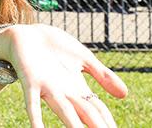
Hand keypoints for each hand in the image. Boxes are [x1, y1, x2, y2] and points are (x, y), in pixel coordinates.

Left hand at [0, 24, 126, 126]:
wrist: (26, 33)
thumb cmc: (55, 47)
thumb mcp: (83, 58)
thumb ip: (102, 75)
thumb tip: (125, 95)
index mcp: (77, 88)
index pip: (98, 110)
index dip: (108, 123)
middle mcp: (64, 92)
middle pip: (85, 115)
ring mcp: (48, 88)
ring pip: (64, 113)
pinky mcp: (31, 81)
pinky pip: (32, 103)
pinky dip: (35, 118)